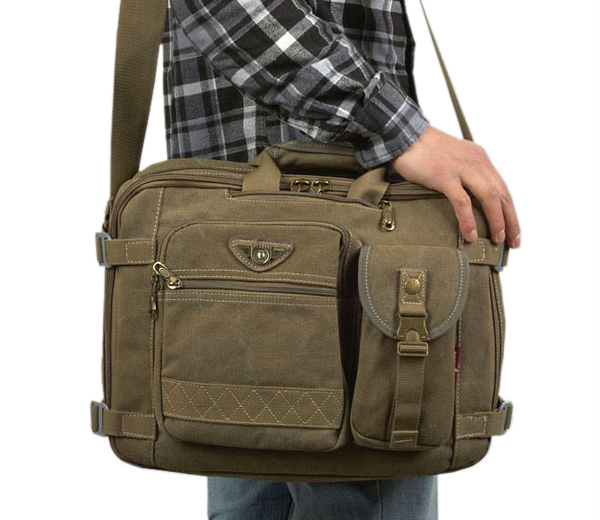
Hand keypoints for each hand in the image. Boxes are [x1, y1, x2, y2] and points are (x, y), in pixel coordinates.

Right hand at [391, 126, 520, 247]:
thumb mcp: (453, 157)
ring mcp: (461, 169)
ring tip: (497, 239)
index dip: (510, 210)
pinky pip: (462, 201)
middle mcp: (475, 162)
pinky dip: (469, 219)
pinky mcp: (445, 176)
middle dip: (510, 220)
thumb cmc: (423, 148)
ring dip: (496, 220)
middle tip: (513, 240)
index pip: (502, 187)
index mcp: (478, 158)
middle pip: (502, 194)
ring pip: (489, 197)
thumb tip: (467, 197)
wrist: (404, 134)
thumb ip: (463, 173)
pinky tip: (471, 233)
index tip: (513, 229)